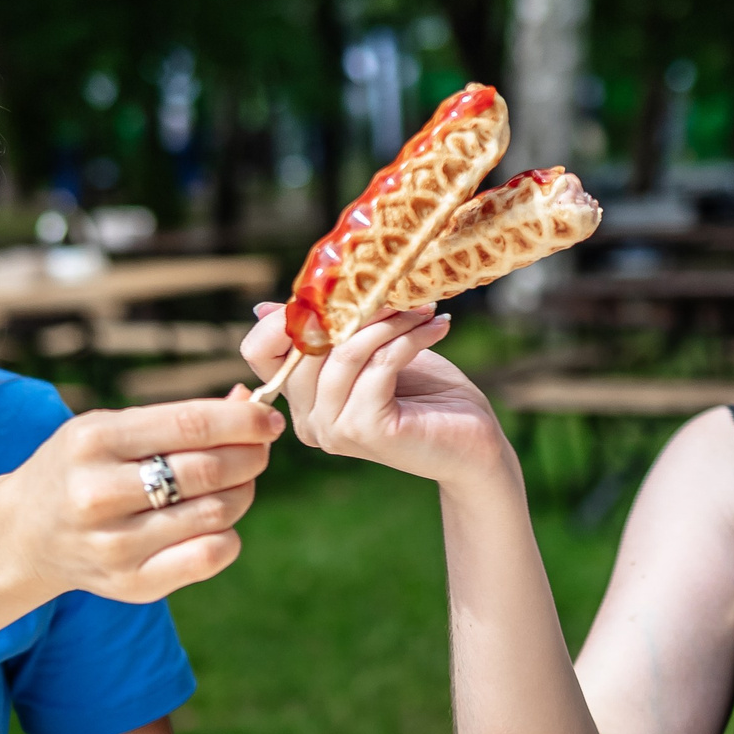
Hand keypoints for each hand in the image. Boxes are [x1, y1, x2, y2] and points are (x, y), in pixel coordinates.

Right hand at [6, 391, 281, 603]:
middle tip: (260, 448)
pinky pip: (210, 557)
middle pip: (210, 471)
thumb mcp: (112, 429)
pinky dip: (228, 534)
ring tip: (235, 481)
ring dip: (242, 492)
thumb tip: (247, 400)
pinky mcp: (132, 584)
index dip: (244, 420)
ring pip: (217, 513)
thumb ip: (178, 417)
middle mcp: (99, 494)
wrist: (24, 534)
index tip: (268, 417)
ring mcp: (115, 545)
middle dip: (251, 455)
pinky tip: (213, 522)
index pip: (191, 425)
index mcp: (94, 441)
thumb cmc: (81, 469)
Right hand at [241, 303, 509, 485]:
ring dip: (390, 322)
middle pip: (305, 344)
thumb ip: (326, 331)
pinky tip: (437, 328)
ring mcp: (333, 430)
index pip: (258, 352)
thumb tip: (265, 307)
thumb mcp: (372, 350)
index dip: (286, 315)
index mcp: (302, 401)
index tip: (335, 290)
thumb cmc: (427, 394)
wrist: (475, 443)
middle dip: (355, 308)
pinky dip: (409, 338)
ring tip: (424, 311)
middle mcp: (309, 421)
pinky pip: (379, 364)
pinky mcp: (365, 430)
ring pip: (344, 352)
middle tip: (400, 294)